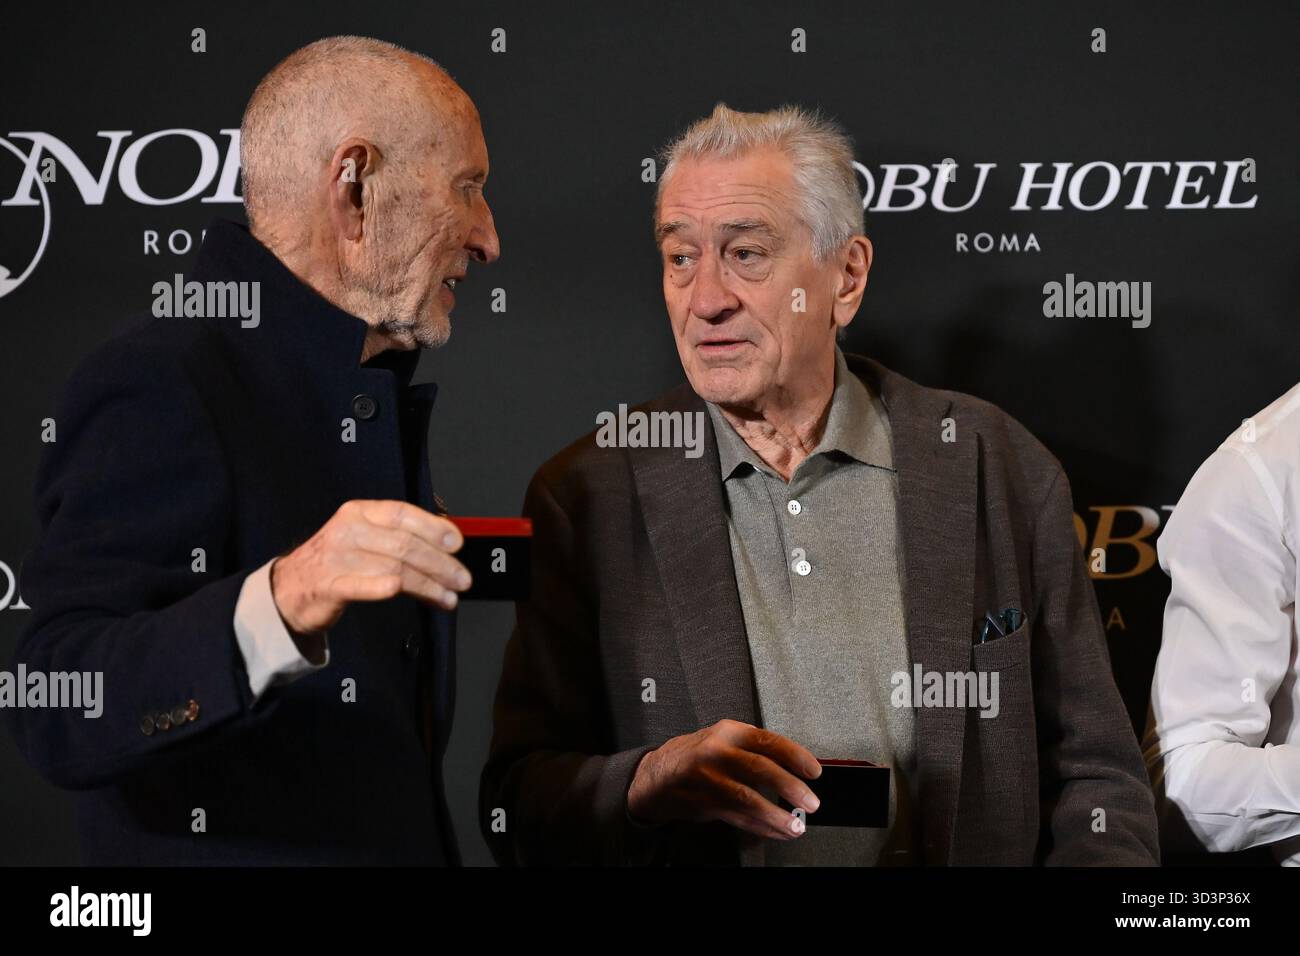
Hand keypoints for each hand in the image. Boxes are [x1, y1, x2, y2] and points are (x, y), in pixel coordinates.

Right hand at [270, 500, 470, 634]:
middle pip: (404, 545)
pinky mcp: (328, 586)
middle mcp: (349, 531)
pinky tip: (398, 590)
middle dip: (440, 564)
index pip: (404, 515)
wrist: (290, 588)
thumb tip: (447, 544)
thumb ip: (400, 537)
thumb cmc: (338, 562)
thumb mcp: (366, 538)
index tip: (457, 544)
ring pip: (393, 568)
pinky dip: (382, 587)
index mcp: (361, 513)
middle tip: (461, 580)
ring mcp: (337, 558)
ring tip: (448, 598)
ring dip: (427, 585)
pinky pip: (360, 585)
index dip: (434, 528)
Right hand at [626, 719, 821, 839]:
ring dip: (776, 815)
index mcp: (729, 732)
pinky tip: (775, 831)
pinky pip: (737, 816)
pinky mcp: (702, 802)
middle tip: (811, 802)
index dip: (795, 756)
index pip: (768, 740)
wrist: (656, 775)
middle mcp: (717, 752)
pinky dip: (760, 826)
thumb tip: (796, 769)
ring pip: (748, 797)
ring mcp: (708, 778)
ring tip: (796, 826)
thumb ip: (756, 751)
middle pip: (760, 768)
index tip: (814, 770)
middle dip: (790, 787)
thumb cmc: (698, 756)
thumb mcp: (725, 741)